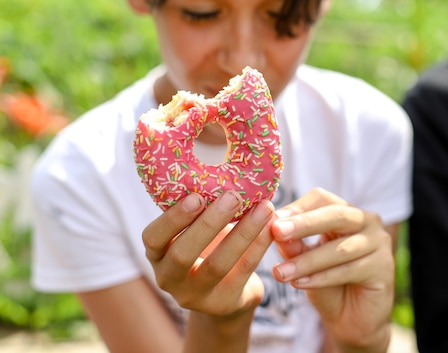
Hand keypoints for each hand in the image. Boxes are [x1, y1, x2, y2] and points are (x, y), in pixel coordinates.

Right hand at [142, 191, 274, 317]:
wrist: (224, 293)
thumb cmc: (207, 248)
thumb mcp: (194, 232)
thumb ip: (198, 210)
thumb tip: (222, 167)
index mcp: (157, 255)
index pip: (153, 238)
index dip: (172, 218)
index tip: (195, 196)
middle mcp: (169, 278)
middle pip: (184, 254)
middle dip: (209, 223)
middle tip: (233, 196)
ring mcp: (195, 295)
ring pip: (217, 264)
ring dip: (243, 233)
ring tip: (264, 207)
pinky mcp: (224, 303)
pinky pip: (243, 271)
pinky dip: (258, 246)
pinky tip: (271, 226)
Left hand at [271, 188, 392, 351]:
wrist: (352, 321)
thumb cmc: (327, 284)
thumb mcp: (305, 261)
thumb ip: (294, 245)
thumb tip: (274, 229)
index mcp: (347, 212)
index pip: (322, 198)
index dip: (298, 207)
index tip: (272, 219)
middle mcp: (367, 222)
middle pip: (336, 215)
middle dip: (304, 224)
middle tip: (277, 231)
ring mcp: (379, 244)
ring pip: (340, 248)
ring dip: (307, 260)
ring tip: (281, 272)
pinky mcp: (384, 269)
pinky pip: (349, 270)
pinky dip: (321, 278)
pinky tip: (300, 283)